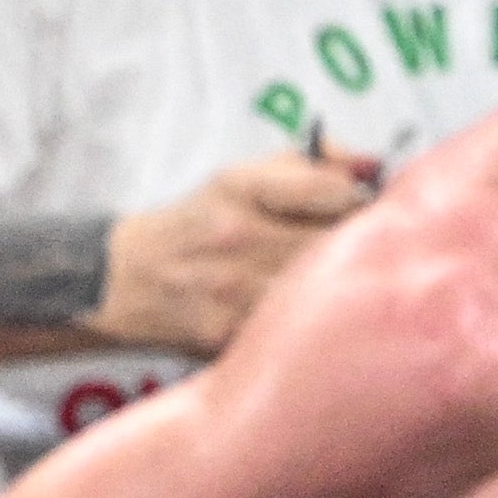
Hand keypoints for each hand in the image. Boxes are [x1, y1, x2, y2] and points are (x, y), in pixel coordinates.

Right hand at [97, 146, 383, 352]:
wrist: (124, 278)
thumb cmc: (198, 223)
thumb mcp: (241, 176)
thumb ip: (311, 163)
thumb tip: (373, 165)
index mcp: (242, 186)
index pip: (333, 189)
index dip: (359, 200)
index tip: (362, 208)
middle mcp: (235, 234)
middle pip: (333, 241)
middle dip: (356, 243)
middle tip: (359, 248)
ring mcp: (230, 288)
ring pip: (317, 288)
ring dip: (335, 286)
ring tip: (331, 282)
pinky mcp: (226, 333)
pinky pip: (289, 325)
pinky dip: (305, 320)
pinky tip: (303, 314)